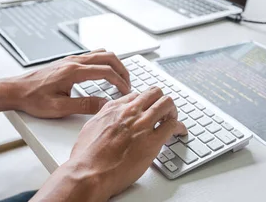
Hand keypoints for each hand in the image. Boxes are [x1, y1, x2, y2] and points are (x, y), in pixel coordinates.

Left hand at [0, 51, 130, 118]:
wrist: (14, 90)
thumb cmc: (32, 99)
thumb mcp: (59, 108)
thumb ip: (84, 106)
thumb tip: (105, 104)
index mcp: (74, 71)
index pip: (106, 71)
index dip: (120, 82)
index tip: (126, 93)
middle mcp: (74, 61)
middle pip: (108, 57)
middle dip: (122, 70)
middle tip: (128, 84)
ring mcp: (71, 59)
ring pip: (102, 53)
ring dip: (114, 64)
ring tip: (119, 79)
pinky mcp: (68, 61)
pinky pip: (93, 56)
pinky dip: (105, 63)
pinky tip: (104, 74)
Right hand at [67, 87, 186, 200]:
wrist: (89, 172)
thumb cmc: (87, 155)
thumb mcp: (91, 126)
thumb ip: (103, 117)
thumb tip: (108, 115)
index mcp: (115, 108)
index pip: (137, 95)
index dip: (145, 102)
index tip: (148, 108)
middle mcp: (130, 112)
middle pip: (155, 93)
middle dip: (161, 100)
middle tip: (164, 111)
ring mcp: (142, 125)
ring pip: (167, 103)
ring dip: (172, 110)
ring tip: (172, 119)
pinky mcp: (152, 141)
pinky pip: (173, 126)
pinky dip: (179, 127)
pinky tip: (179, 132)